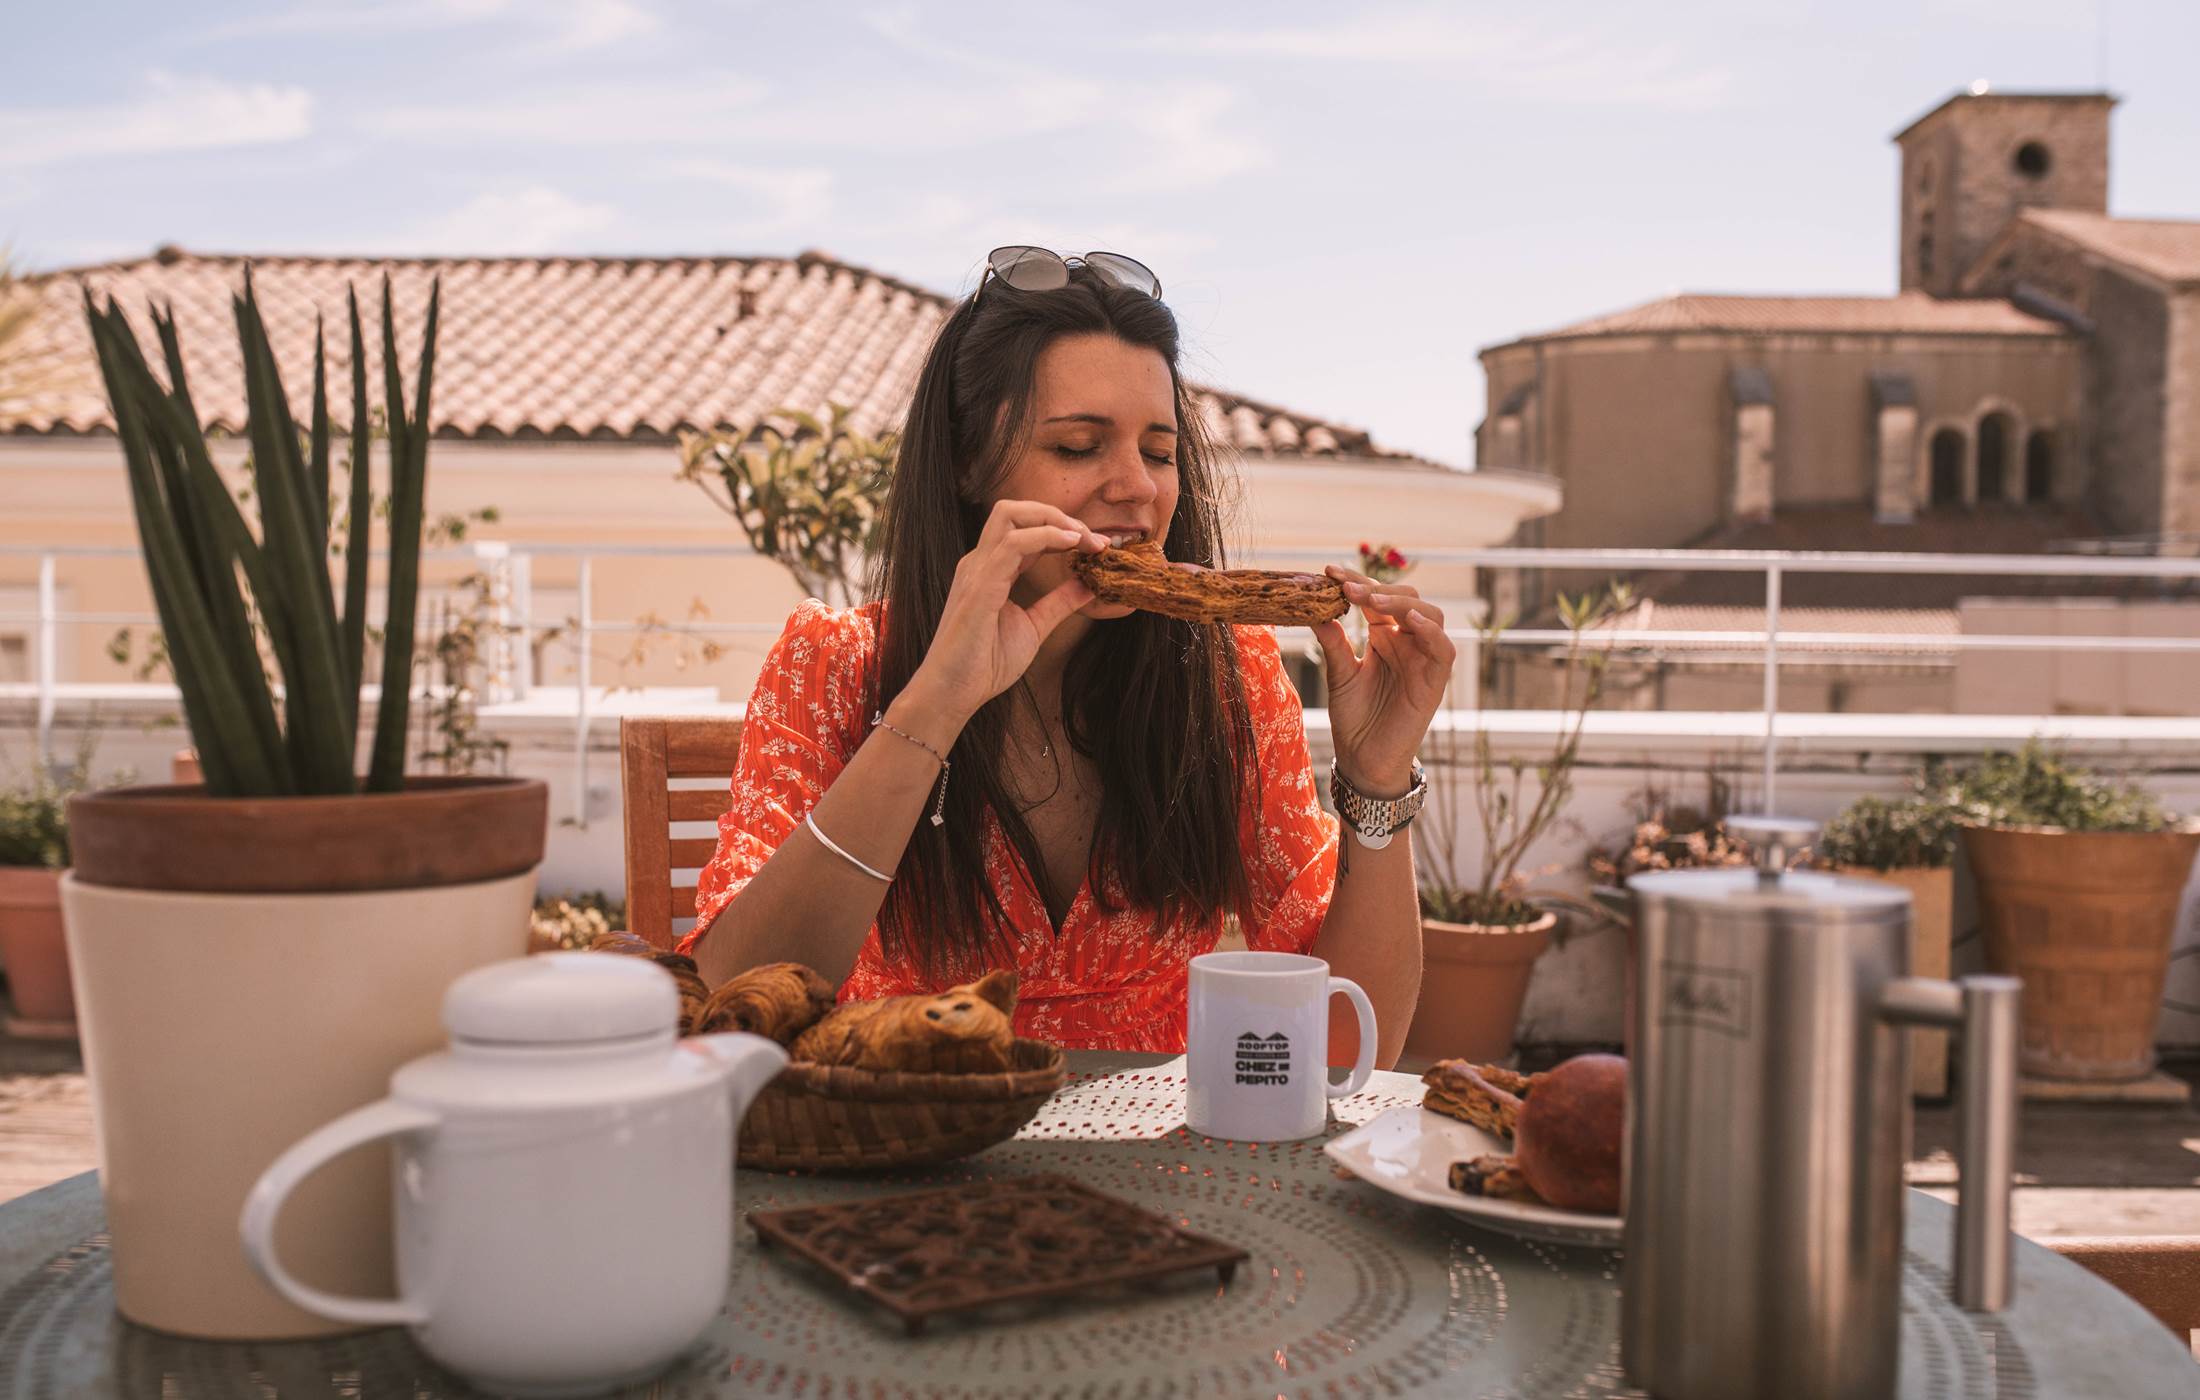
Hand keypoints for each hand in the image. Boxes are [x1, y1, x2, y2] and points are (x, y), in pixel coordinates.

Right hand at [904, 499, 1102, 725]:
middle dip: (1056, 514)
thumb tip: (1088, 586)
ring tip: (1085, 539)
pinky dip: (1045, 536)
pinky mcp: (980, 585)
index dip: (1061, 529)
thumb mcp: (1034, 627)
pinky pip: (1013, 544)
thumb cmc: (984, 664)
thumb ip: (1058, 603)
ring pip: (1010, 515)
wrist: (953, 692)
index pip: (1024, 529)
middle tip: (1092, 537)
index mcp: (990, 569)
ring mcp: (977, 570)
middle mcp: (980, 562)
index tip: (1095, 546)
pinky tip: (1071, 545)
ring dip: (1055, 520)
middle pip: (1013, 510)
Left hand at [1315, 566, 1455, 794]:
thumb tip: (1315, 609)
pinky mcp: (1435, 681)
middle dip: (1377, 588)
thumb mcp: (1339, 675)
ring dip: (1401, 603)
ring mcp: (1423, 660)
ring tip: (1372, 600)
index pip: (1376, 599)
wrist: (1364, 760)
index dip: (1356, 582)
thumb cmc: (1354, 719)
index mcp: (1383, 636)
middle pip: (1405, 599)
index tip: (1328, 571)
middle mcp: (1406, 643)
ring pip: (1429, 615)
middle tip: (1346, 587)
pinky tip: (1409, 620)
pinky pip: (1443, 649)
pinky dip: (1430, 631)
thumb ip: (1333, 643)